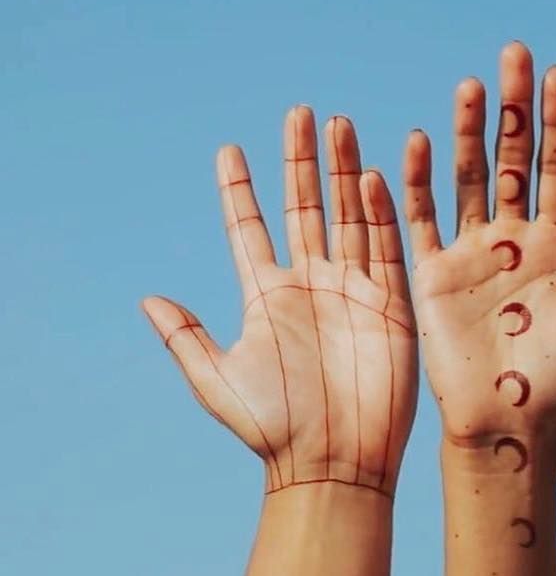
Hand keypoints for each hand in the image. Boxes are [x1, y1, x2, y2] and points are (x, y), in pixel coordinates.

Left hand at [142, 107, 417, 496]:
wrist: (334, 462)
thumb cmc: (274, 427)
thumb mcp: (218, 381)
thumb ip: (186, 338)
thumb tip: (147, 299)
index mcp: (268, 294)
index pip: (251, 229)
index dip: (240, 190)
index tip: (228, 150)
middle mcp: (311, 281)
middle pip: (306, 206)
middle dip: (302, 161)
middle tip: (300, 114)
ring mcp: (352, 287)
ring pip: (349, 215)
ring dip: (344, 171)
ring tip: (337, 125)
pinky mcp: (389, 301)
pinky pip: (384, 247)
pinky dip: (379, 213)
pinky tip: (371, 177)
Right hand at [401, 42, 555, 574]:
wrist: (508, 428)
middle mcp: (514, 237)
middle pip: (512, 158)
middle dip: (513, 108)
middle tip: (513, 55)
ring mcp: (472, 252)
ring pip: (468, 177)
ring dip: (467, 133)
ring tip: (470, 87)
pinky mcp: (435, 273)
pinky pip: (420, 220)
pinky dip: (414, 185)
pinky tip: (412, 145)